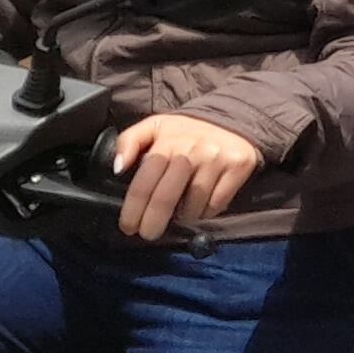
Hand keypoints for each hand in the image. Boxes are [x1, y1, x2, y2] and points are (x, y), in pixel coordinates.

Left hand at [110, 113, 265, 239]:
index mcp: (167, 141)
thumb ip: (129, 141)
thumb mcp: (154, 127)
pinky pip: (216, 204)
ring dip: (182, 217)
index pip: (144, 182)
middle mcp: (192, 150)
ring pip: (193, 206)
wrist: (234, 118)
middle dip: (152, 223)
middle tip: (148, 233)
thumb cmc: (187, 131)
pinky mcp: (237, 167)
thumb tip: (117, 167)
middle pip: (165, 198)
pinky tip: (200, 205)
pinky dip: (206, 212)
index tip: (128, 226)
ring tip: (178, 213)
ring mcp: (216, 160)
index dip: (132, 210)